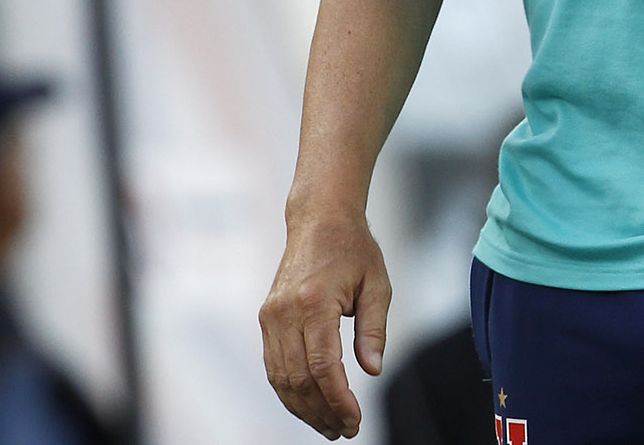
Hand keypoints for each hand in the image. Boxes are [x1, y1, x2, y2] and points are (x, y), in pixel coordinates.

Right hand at [260, 207, 390, 438]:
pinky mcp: (266, 318)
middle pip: (298, 379)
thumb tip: (373, 371)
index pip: (322, 366)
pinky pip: (273, 365)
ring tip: (329, 426)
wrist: (319, 220)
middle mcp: (285, 312)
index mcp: (313, 302)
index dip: (338, 400)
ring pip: (280, 378)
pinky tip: (309, 404)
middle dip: (322, 411)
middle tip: (344, 430)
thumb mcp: (377, 285)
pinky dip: (289, 390)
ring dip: (303, 408)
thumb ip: (374, 330)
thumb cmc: (353, 249)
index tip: (354, 421)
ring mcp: (270, 316)